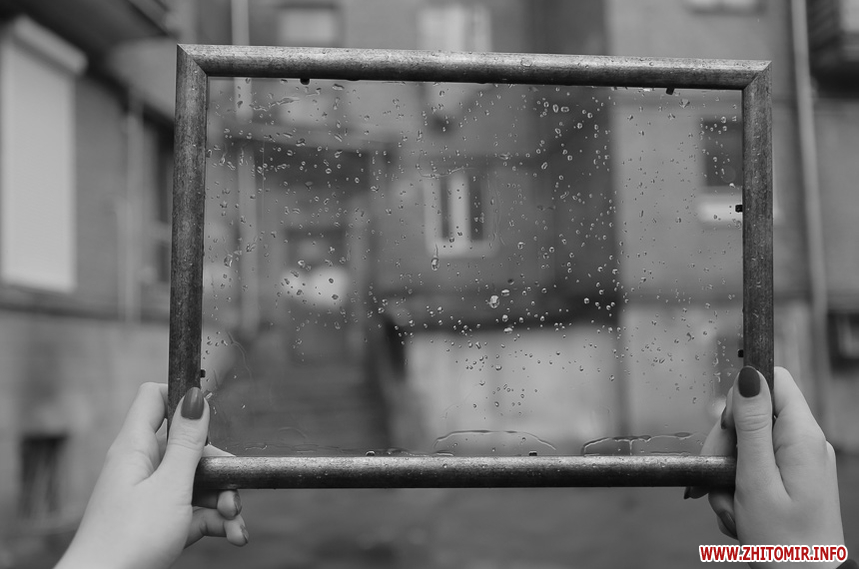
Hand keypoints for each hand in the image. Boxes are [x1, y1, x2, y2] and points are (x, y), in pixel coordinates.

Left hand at [56, 383, 246, 568]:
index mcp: (135, 447)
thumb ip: (187, 442)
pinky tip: (232, 535)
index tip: (211, 417)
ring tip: (235, 523)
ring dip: (223, 501)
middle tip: (235, 490)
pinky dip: (214, 522)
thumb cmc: (129, 539)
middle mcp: (141, 467)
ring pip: (196, 484)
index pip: (154, 399)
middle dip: (220, 469)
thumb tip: (194, 396)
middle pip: (189, 449)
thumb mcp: (170, 486)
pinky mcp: (159, 524)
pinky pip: (193, 512)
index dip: (183, 399)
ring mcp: (150, 497)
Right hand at [690, 366, 843, 566]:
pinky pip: (753, 468)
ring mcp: (798, 461)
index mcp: (802, 436)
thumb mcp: (756, 480)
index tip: (729, 430)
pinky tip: (739, 514)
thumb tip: (750, 375)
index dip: (742, 397)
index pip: (773, 380)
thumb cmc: (783, 543)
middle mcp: (804, 443)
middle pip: (751, 415)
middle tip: (719, 480)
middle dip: (724, 446)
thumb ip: (751, 426)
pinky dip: (737, 488)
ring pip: (745, 445)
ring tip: (731, 509)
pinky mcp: (790, 478)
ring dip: (726, 475)